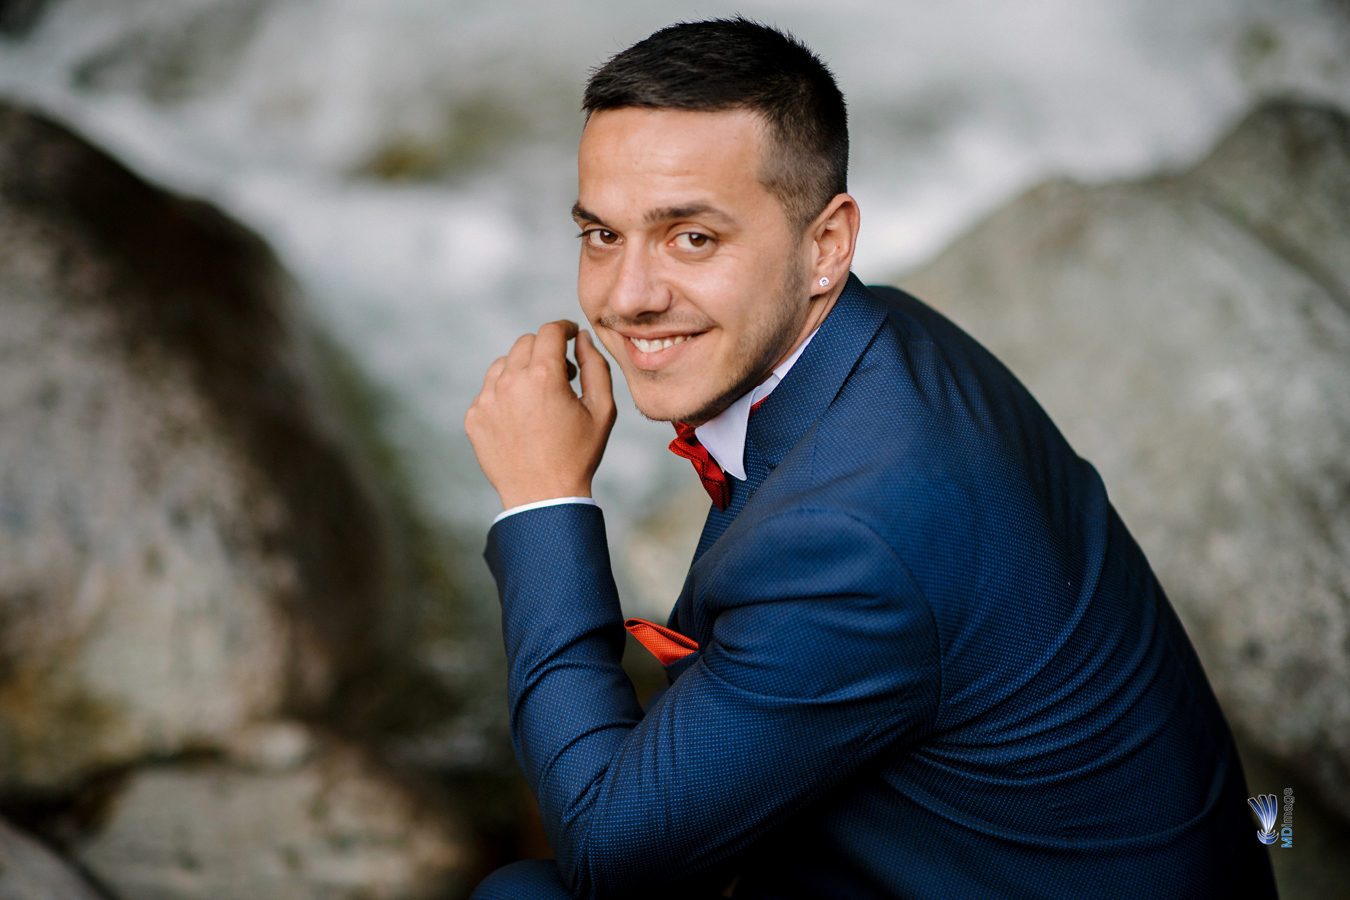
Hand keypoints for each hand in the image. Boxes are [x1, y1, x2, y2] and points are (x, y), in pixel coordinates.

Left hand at [465, 320, 616, 510]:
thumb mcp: (602, 410)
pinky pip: (488, 390)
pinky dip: (505, 394)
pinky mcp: (474, 416)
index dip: (564, 328)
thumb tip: (583, 340)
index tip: (571, 335)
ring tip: (539, 396)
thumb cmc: (578, 455)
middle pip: (525, 343)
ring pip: (504, 364)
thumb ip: (596, 366)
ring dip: (522, 370)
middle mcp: (511, 382)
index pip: (550, 331)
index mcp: (545, 377)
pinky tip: (521, 417)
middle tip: (562, 374)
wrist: (543, 497)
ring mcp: (487, 399)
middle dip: (545, 350)